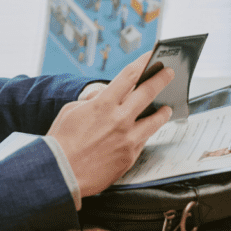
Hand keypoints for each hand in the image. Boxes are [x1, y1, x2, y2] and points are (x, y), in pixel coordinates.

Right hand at [47, 52, 173, 196]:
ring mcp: (127, 139)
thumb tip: (103, 97)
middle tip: (170, 73)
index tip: (152, 56)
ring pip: (154, 120)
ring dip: (162, 112)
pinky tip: (148, 131)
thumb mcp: (71, 110)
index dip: (143, 62)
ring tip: (167, 108)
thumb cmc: (61, 141)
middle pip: (147, 93)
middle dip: (161, 79)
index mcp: (103, 104)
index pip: (130, 75)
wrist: (60, 174)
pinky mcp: (129, 157)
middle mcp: (119, 119)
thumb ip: (91, 101)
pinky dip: (146, 133)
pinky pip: (143, 140)